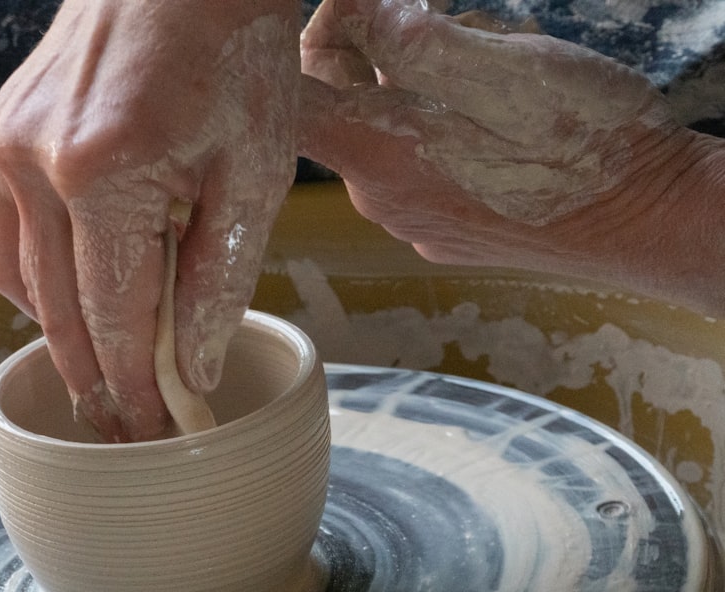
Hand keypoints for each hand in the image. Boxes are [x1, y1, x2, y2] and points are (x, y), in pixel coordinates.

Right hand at [0, 1, 299, 440]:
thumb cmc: (240, 53)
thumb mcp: (254, 174)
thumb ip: (218, 280)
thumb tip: (189, 369)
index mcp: (103, 175)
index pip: (111, 321)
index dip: (132, 390)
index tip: (149, 435)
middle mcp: (35, 162)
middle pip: (58, 312)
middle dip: (95, 379)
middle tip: (124, 426)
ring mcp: (8, 141)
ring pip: (17, 279)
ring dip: (59, 333)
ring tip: (104, 369)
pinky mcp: (4, 128)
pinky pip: (1, 232)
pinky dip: (36, 280)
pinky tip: (74, 294)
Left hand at [299, 0, 722, 309]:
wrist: (645, 221)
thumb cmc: (579, 142)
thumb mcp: (498, 67)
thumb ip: (411, 40)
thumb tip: (360, 13)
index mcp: (376, 156)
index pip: (287, 100)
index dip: (301, 44)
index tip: (352, 7)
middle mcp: (379, 198)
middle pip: (333, 110)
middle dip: (369, 48)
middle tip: (432, 16)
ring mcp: (412, 219)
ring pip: (381, 130)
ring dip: (409, 81)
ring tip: (479, 59)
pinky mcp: (444, 228)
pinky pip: (413, 162)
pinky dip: (433, 122)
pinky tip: (491, 110)